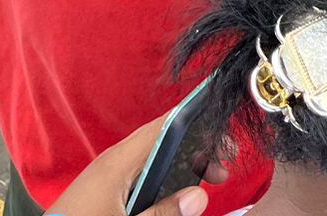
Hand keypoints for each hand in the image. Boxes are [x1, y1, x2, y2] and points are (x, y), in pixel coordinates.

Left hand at [46, 112, 230, 215]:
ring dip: (182, 164)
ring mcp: (107, 173)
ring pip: (154, 157)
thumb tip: (199, 196)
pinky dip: (164, 175)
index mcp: (119, 162)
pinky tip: (175, 192)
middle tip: (222, 168)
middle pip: (164, 140)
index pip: (164, 125)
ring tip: (206, 179)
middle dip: (196, 149)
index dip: (195, 119)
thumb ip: (163, 213)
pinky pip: (141, 171)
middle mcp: (114, 160)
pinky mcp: (104, 188)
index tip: (222, 130)